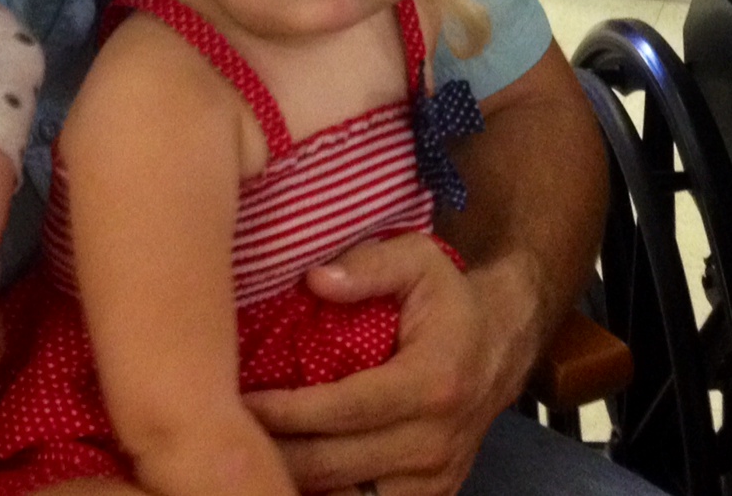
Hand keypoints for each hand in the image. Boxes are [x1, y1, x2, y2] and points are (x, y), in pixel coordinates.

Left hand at [248, 235, 507, 495]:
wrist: (507, 342)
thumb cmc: (452, 299)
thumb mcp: (420, 259)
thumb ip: (369, 265)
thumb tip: (314, 280)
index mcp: (431, 383)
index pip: (341, 411)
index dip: (283, 412)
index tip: (236, 401)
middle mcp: (434, 441)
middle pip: (331, 465)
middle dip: (272, 452)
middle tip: (224, 432)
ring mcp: (434, 478)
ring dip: (292, 480)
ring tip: (252, 454)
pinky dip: (325, 495)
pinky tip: (290, 471)